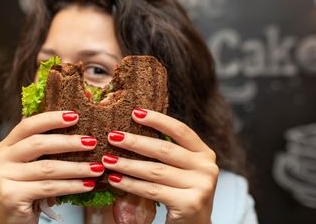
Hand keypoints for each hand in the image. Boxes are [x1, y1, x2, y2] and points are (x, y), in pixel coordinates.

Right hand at [0, 111, 103, 223]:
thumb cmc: (29, 194)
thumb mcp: (33, 168)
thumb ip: (45, 151)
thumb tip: (80, 133)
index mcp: (5, 147)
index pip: (28, 125)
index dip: (51, 119)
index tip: (75, 115)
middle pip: (37, 143)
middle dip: (68, 142)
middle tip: (92, 142)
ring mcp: (1, 177)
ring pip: (47, 167)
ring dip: (76, 167)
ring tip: (97, 168)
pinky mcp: (9, 195)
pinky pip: (48, 187)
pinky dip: (71, 186)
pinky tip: (87, 185)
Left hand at [102, 108, 218, 223]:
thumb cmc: (181, 193)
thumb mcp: (181, 169)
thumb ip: (167, 152)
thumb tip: (130, 131)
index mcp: (204, 153)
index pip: (181, 130)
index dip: (157, 119)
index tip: (135, 112)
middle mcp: (207, 167)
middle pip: (165, 149)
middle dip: (135, 142)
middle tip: (112, 136)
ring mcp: (201, 186)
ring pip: (155, 171)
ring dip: (127, 164)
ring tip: (107, 160)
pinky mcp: (190, 203)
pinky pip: (152, 190)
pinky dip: (130, 184)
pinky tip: (115, 180)